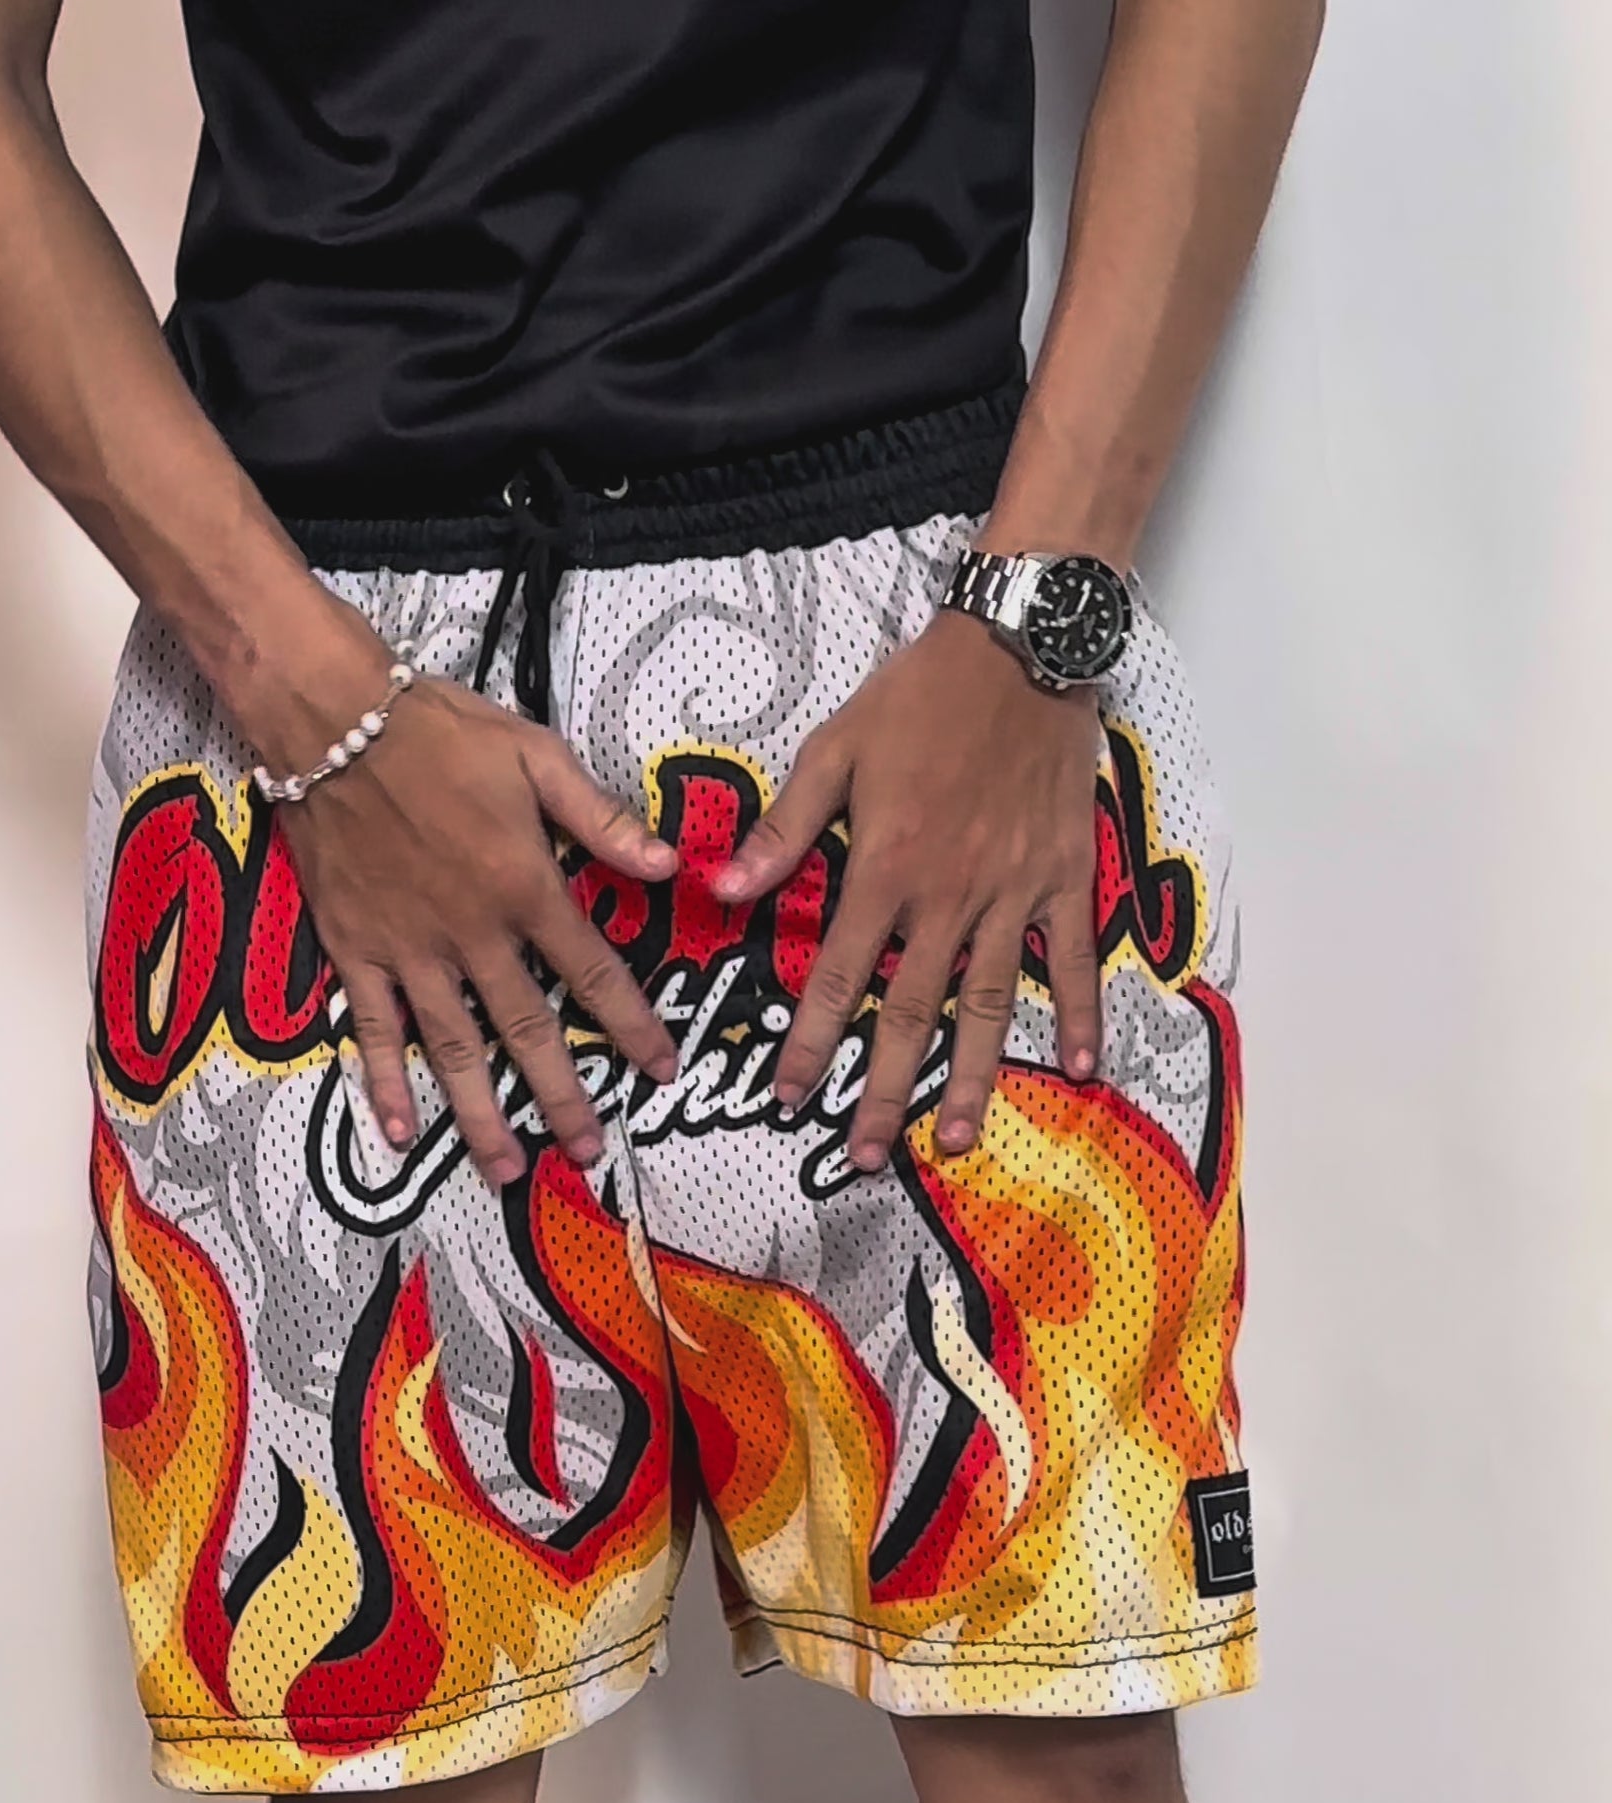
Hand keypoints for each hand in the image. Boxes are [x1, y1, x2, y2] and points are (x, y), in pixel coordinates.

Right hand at [254, 599, 678, 1189]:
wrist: (331, 721)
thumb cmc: (439, 730)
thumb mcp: (536, 756)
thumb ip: (600, 818)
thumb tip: (670, 865)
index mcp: (525, 887)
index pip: (593, 971)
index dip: (631, 1024)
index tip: (661, 1070)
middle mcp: (474, 935)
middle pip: (528, 1031)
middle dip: (563, 1096)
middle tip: (590, 1153)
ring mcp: (411, 952)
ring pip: (454, 1049)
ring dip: (482, 1115)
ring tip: (507, 1170)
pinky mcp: (357, 952)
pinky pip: (374, 1030)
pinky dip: (384, 1084)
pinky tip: (400, 1135)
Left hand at [713, 613, 1104, 1172]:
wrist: (1020, 645)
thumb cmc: (921, 694)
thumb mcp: (834, 748)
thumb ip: (783, 828)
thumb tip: (724, 890)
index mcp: (885, 869)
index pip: (839, 978)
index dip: (812, 1042)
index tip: (791, 1096)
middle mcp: (948, 897)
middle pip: (910, 1013)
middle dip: (884, 1091)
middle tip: (866, 1157)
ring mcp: (1012, 894)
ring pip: (987, 1005)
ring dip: (972, 1078)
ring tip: (956, 1140)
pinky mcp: (1064, 878)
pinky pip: (1071, 959)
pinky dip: (1079, 1015)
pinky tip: (1078, 1071)